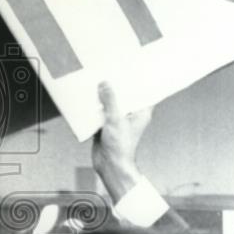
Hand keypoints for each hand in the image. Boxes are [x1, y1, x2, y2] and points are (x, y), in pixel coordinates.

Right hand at [92, 83, 152, 202]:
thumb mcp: (116, 120)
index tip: (135, 68)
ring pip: (112, 103)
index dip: (140, 82)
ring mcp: (119, 120)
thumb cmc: (120, 147)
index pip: (144, 93)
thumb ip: (111, 101)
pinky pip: (101, 111)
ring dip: (104, 96)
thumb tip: (105, 85)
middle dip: (118, 86)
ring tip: (98, 80)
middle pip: (125, 96)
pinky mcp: (106, 125)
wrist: (109, 165)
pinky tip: (89, 96)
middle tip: (111, 71)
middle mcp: (132, 115)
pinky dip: (96, 106)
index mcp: (141, 113)